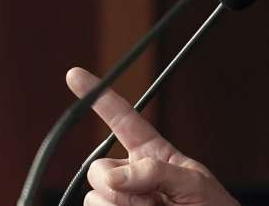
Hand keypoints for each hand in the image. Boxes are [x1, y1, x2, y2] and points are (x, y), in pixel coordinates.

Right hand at [65, 67, 237, 205]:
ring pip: (94, 198)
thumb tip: (113, 175)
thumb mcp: (193, 183)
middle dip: (123, 186)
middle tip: (158, 200)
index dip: (99, 97)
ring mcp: (120, 200)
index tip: (76, 75)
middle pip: (97, 169)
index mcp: (153, 154)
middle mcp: (131, 176)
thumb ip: (155, 171)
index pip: (122, 118)